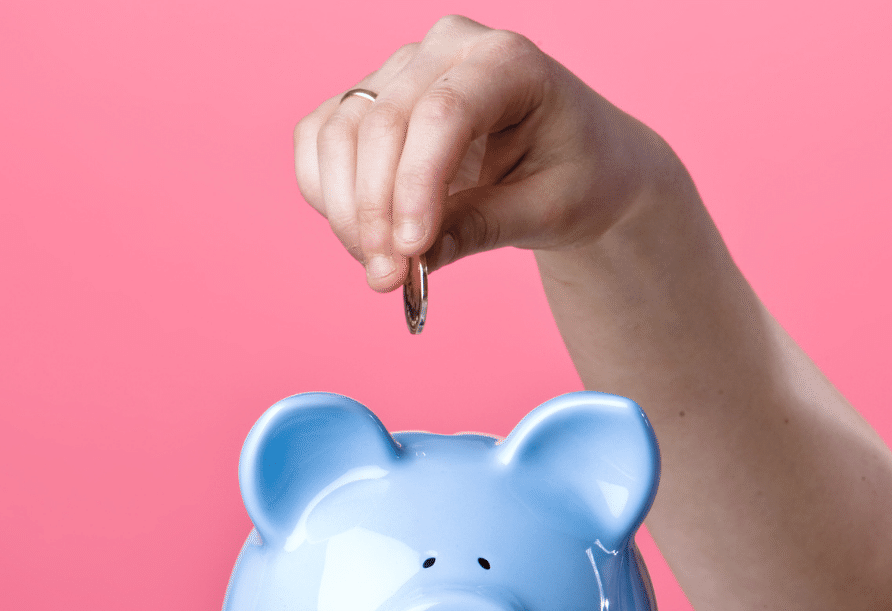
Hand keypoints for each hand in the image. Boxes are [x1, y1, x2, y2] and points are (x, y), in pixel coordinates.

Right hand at [293, 15, 682, 291]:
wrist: (572, 162)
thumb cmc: (573, 177)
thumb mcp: (548, 210)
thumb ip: (482, 227)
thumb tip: (414, 260)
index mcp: (507, 59)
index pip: (442, 113)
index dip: (415, 185)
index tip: (410, 252)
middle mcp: (447, 50)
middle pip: (380, 125)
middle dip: (374, 213)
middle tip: (388, 279)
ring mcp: (400, 71)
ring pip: (339, 134)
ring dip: (346, 213)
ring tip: (380, 269)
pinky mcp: (366, 100)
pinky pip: (318, 141)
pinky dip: (326, 195)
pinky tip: (363, 236)